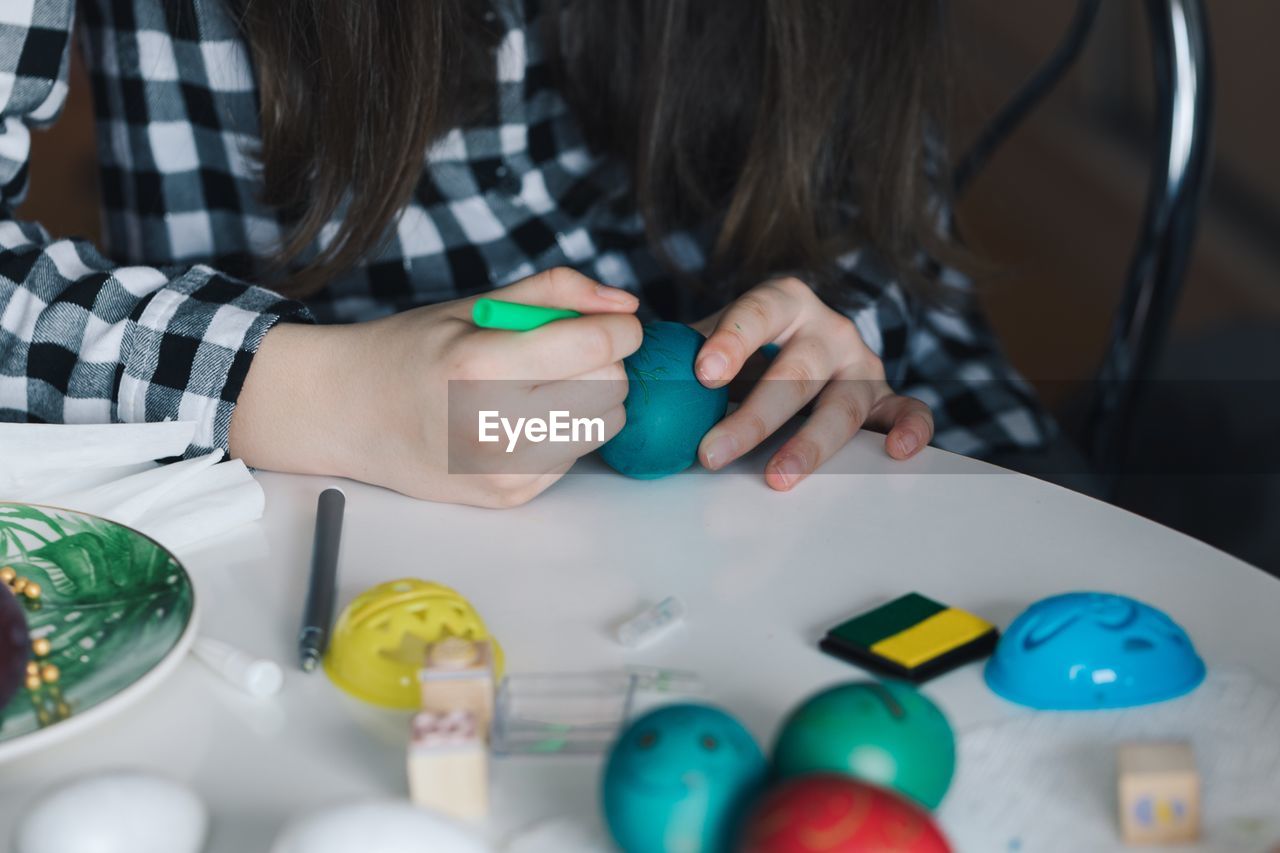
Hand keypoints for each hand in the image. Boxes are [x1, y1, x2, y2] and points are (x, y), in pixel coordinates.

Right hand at [230, 267, 640, 506]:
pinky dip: (564, 433)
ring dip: (590, 400)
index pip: (596, 347)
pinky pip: (576, 456)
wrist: (349, 415)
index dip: (622, 330)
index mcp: (480, 365)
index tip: (618, 325)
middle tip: (565, 354)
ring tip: (542, 387)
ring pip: (603, 425)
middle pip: (610, 387)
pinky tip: (521, 421)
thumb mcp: (474, 306)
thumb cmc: (412, 353)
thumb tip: (625, 305)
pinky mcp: (509, 497)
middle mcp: (492, 425)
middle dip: (603, 363)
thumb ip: (554, 293)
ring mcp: (501, 470)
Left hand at [692, 276, 932, 490]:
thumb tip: (612, 369)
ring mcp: (861, 365)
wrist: (800, 345)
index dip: (733, 340)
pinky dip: (912, 429)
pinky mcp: (887, 397)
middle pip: (795, 372)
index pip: (758, 313)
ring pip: (844, 404)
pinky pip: (908, 411)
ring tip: (777, 477)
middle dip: (753, 416)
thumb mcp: (712, 338)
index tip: (704, 372)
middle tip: (712, 452)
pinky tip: (897, 453)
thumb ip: (675, 350)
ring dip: (810, 443)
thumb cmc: (746, 348)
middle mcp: (828, 329)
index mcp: (782, 301)